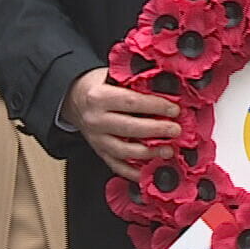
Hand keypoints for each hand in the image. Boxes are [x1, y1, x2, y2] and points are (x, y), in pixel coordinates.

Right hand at [61, 67, 181, 181]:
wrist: (74, 98)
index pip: (132, 102)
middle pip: (130, 128)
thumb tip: (165, 86)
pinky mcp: (99, 152)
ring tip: (167, 150)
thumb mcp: (111, 76)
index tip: (173, 109)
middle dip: (157, 130)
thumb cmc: (98, 86)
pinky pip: (118, 166)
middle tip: (175, 130)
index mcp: (98, 97)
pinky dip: (134, 172)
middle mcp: (96, 120)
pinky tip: (150, 170)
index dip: (155, 106)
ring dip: (149, 153)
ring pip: (124, 151)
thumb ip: (135, 82)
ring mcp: (97, 139)